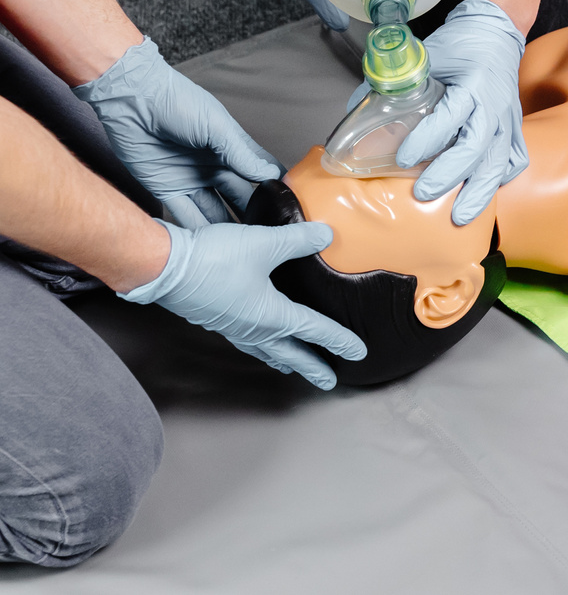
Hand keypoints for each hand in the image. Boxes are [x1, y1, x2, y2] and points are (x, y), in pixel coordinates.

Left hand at [74, 39, 281, 228]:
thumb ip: (240, 152)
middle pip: (239, 197)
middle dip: (253, 215)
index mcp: (230, 149)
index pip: (260, 173)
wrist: (131, 101)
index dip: (274, 189)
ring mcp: (190, 179)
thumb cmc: (177, 102)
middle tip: (268, 238)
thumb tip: (268, 175)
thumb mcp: (215, 125)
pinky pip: (184, 213)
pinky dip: (197, 229)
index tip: (291, 209)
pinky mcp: (165, 189)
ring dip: (226, 228)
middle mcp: (214, 167)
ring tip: (243, 250)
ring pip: (213, 210)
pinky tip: (211, 245)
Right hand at [120, 218, 366, 389]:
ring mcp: (232, 326)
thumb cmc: (213, 259)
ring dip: (283, 359)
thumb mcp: (264, 243)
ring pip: (265, 349)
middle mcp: (253, 328)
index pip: (314, 330)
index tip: (358, 353)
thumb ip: (299, 239)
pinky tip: (256, 339)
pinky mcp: (215, 318)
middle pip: (290, 352)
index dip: (339, 340)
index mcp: (271, 316)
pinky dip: (259, 346)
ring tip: (292, 366)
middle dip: (312, 366)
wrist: (163, 267)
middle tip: (328, 381)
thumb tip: (327, 233)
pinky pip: (245, 340)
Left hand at [396, 0, 527, 224]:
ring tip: (459, 217)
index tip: (405, 158)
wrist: (497, 32)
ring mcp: (508, 118)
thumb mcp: (426, 55)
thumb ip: (394, 81)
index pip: (451, 117)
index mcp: (473, 84)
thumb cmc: (460, 44)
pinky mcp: (515, 126)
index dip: (427, 140)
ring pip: (499, 162)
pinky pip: (514, 159)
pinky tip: (484, 191)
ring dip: (479, 192)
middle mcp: (494, 105)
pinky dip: (500, 179)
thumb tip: (355, 107)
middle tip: (423, 194)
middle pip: (476, 148)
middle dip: (449, 175)